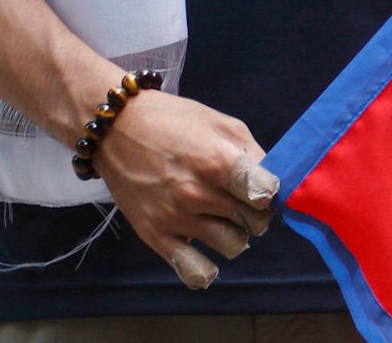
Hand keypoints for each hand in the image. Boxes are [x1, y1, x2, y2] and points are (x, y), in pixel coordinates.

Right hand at [93, 88, 278, 288]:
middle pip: (255, 222)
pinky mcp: (156, 237)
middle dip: (255, 209)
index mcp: (216, 161)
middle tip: (238, 195)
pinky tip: (205, 246)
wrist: (116, 129)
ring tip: (219, 213)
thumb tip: (275, 183)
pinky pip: (195, 271)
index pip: (266, 194)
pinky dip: (207, 267)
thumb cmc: (173, 120)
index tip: (261, 184)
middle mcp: (198, 194)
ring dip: (235, 231)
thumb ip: (253, 152)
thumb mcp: (219, 122)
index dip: (271, 190)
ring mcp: (176, 219)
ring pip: (234, 245)